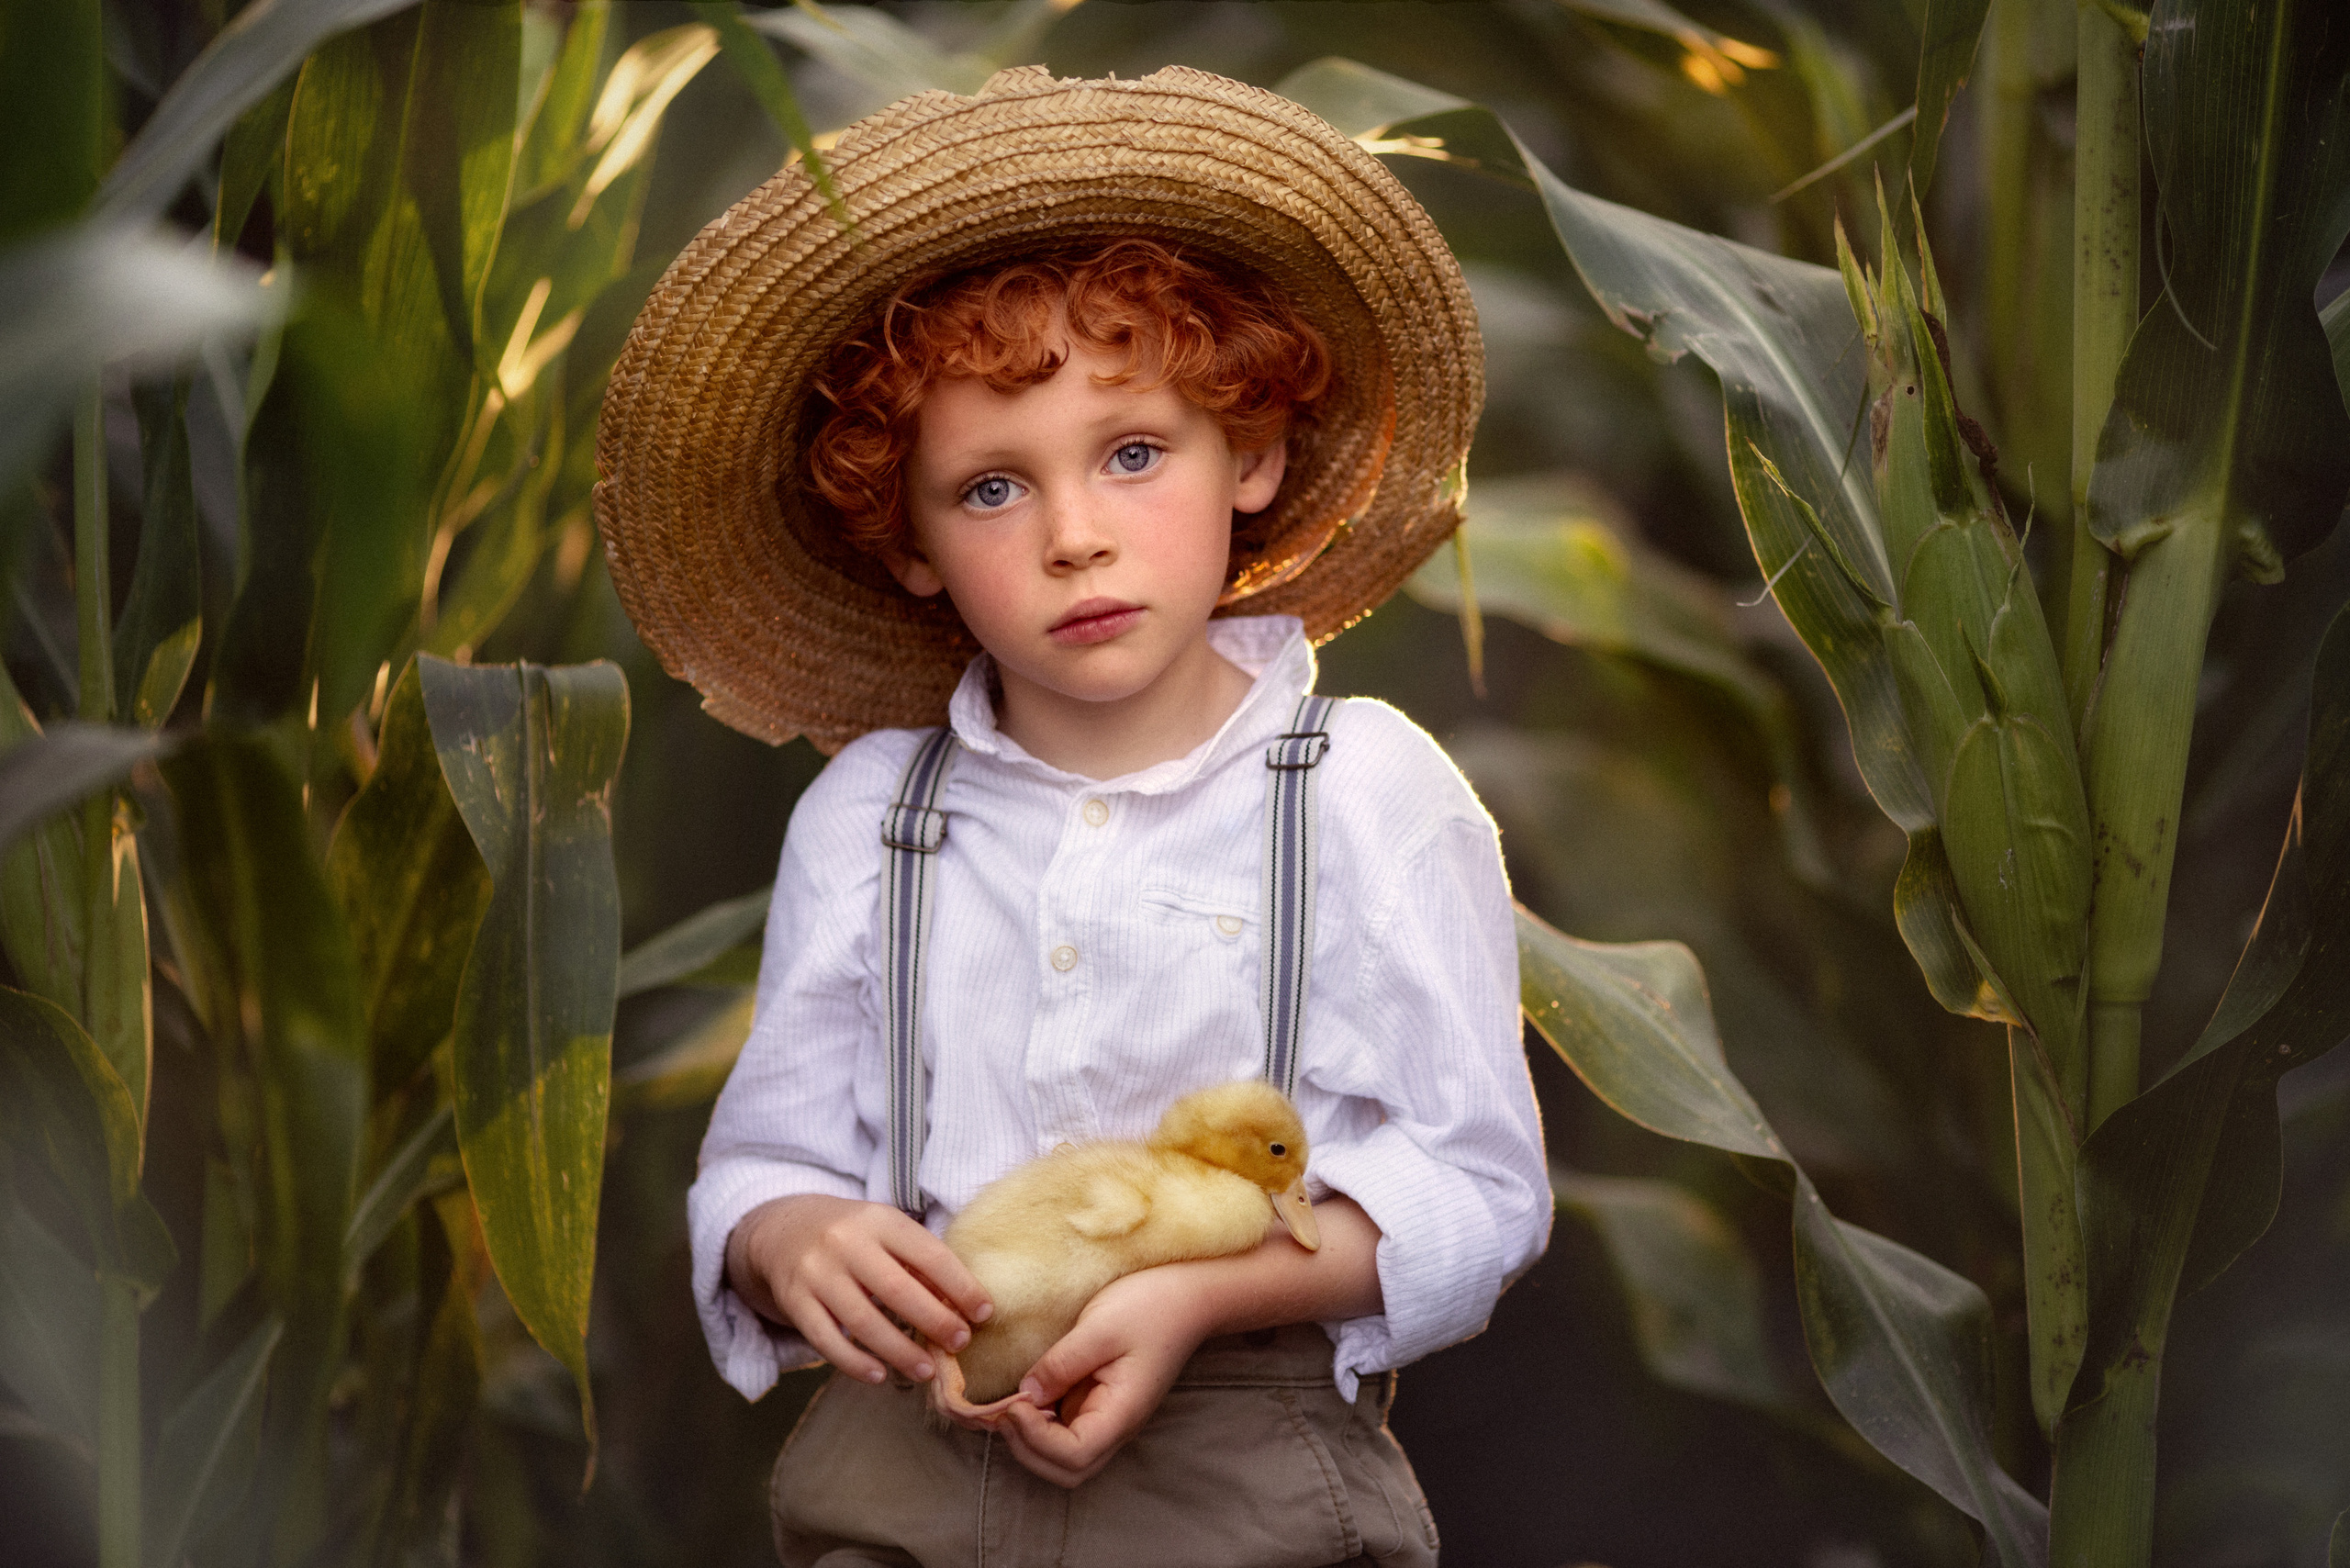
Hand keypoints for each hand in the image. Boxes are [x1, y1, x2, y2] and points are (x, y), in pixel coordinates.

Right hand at [725, 1194, 992, 1385]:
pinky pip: (826, 1341)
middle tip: (959, 1344)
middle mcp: (846, 1243)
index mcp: (879, 1219)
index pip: (929, 1254)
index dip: (961, 1286)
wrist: (782, 1230)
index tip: (984, 1313)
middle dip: (934, 1321)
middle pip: (897, 1290)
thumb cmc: (852, 1236)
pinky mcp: (793, 1301)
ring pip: (862, 1321)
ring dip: (899, 1351)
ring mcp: (816, 1273)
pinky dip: (854, 1363)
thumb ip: (919, 1262)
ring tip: (925, 1371)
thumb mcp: (886, 1232)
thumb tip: (964, 1306)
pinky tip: (879, 1375)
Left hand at [996, 1265, 1214, 1487]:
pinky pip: (1065, 1431)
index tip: (1014, 1403)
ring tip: (1007, 1407)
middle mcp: (1116, 1425)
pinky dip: (1038, 1425)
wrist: (1185, 1297)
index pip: (1074, 1455)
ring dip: (1030, 1442)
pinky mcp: (1098, 1403)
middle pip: (1068, 1469)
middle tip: (1002, 1411)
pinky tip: (1022, 1399)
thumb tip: (1025, 1395)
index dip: (1036, 1438)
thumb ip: (1061, 1364)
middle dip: (1027, 1449)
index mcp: (1122, 1412)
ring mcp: (1108, 1417)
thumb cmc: (1149, 1307)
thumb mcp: (1100, 1327)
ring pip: (1064, 1457)